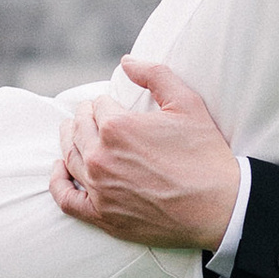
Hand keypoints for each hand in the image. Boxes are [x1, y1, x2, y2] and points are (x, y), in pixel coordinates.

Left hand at [53, 62, 241, 250]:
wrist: (220, 206)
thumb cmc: (206, 154)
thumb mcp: (187, 103)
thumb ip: (154, 74)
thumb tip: (126, 61)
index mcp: (117, 126)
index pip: (98, 105)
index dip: (107, 102)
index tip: (114, 105)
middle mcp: (101, 157)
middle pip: (79, 128)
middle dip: (85, 117)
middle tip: (90, 115)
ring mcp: (99, 188)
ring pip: (70, 157)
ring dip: (69, 140)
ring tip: (72, 133)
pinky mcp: (102, 215)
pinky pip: (65, 198)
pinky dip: (58, 181)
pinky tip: (59, 169)